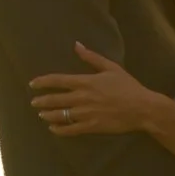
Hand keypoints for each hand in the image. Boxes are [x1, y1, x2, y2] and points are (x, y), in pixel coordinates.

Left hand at [30, 42, 165, 135]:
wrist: (142, 108)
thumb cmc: (128, 86)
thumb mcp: (111, 67)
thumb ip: (92, 57)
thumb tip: (77, 45)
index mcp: (85, 82)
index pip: (58, 80)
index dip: (42, 82)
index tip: (32, 84)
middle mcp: (82, 98)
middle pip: (55, 99)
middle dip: (41, 101)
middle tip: (33, 102)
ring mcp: (85, 114)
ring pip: (60, 115)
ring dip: (47, 115)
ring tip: (41, 115)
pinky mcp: (91, 127)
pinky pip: (70, 130)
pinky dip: (59, 130)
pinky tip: (53, 129)